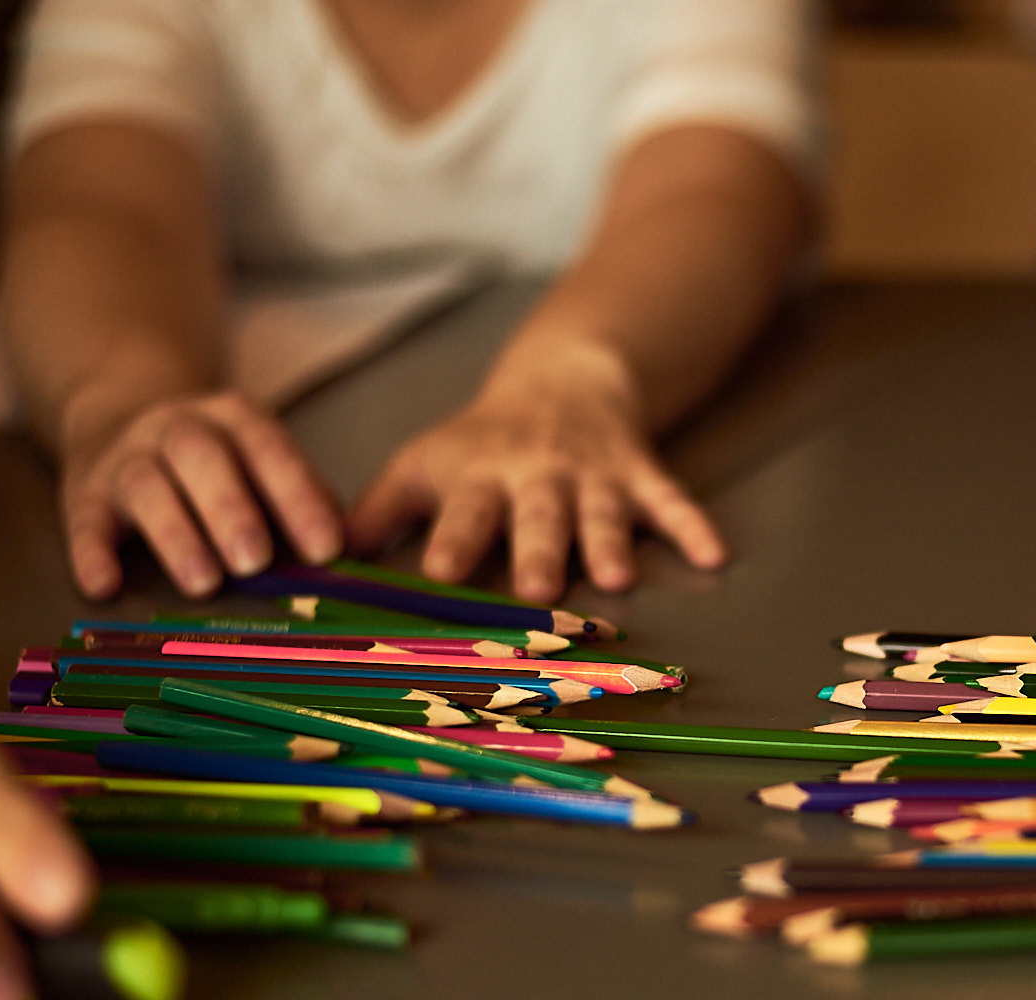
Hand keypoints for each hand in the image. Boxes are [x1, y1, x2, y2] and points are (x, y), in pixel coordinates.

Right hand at [61, 390, 342, 598]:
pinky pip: (83, 519)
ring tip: (203, 582)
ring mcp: (127, 456)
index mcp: (236, 420)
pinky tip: (104, 585)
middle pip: (203, 458)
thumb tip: (353, 555)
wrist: (120, 418)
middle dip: (232, 509)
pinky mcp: (82, 491)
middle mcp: (178, 428)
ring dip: (175, 533)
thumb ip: (303, 501)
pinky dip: (91, 552)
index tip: (326, 549)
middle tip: (256, 562)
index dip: (298, 497)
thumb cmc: (219, 465)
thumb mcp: (262, 465)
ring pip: (147, 486)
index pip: (270, 450)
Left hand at [346, 343, 725, 601]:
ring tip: (616, 577)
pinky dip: (693, 524)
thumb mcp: (425, 463)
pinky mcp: (639, 470)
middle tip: (538, 586)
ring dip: (609, 541)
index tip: (437, 570)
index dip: (452, 538)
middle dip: (539, 547)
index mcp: (480, 475)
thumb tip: (320, 558)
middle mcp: (536, 474)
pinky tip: (715, 554)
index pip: (463, 510)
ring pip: (603, 509)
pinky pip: (670, 498)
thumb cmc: (483, 440)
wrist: (565, 377)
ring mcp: (593, 473)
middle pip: (537, 514)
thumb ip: (380, 510)